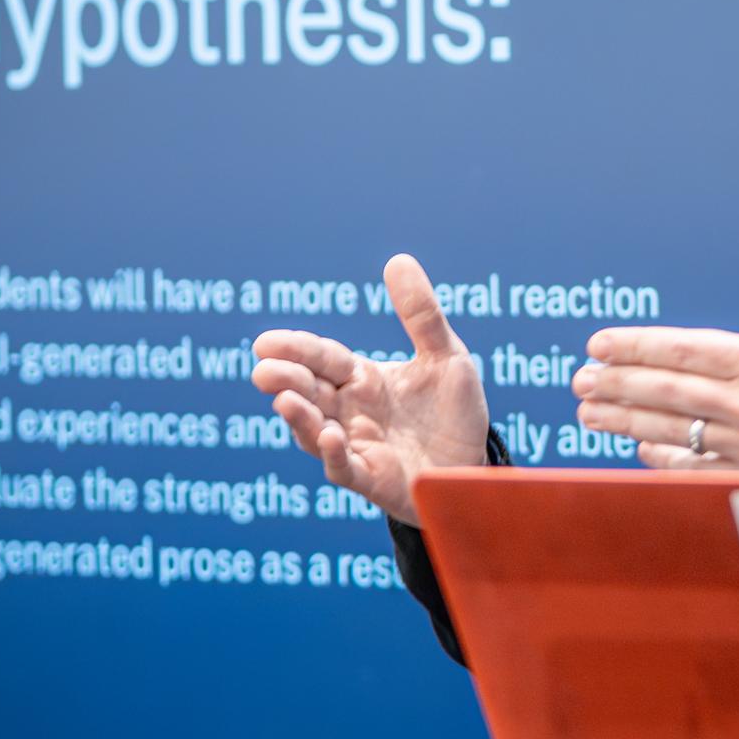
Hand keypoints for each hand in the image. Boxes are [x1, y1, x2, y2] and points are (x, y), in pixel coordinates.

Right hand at [250, 253, 488, 524]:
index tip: (265, 343)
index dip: (297, 349)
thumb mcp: (446, 356)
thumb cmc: (455, 413)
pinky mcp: (372, 480)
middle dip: (285, 381)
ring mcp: (357, 447)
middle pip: (310, 393)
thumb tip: (398, 259)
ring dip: (299, 418)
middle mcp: (351, 412)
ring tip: (285, 400)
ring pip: (315, 432)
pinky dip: (334, 455)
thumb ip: (422, 315)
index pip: (324, 359)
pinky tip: (330, 437)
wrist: (475, 466)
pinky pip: (345, 469)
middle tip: (263, 370)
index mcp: (363, 380)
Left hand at [573, 228, 738, 470]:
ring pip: (670, 429)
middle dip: (615, 382)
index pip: (684, 348)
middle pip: (665, 390)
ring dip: (623, 419)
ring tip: (589, 411)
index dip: (636, 346)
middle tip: (579, 378)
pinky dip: (661, 459)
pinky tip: (638, 448)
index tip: (601, 343)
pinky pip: (694, 470)